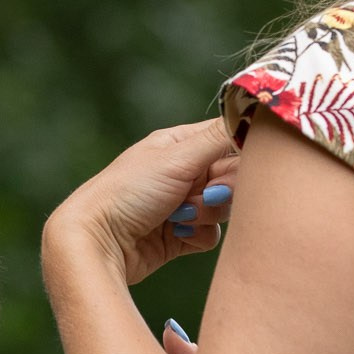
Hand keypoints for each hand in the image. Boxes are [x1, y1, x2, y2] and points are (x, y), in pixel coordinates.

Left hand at [46, 119, 239, 285]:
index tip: (229, 166)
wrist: (96, 243)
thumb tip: (258, 110)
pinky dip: (197, 236)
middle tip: (203, 195)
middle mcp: (182, 171)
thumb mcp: (176, 158)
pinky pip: (211, 235)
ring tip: (178, 216)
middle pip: (233, 177)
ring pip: (225, 208)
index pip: (229, 139)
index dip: (240, 155)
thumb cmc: (127, 192)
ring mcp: (181, 204)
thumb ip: (219, 138)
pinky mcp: (180, 235)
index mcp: (179, 144)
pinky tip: (174, 235)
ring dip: (206, 215)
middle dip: (221, 190)